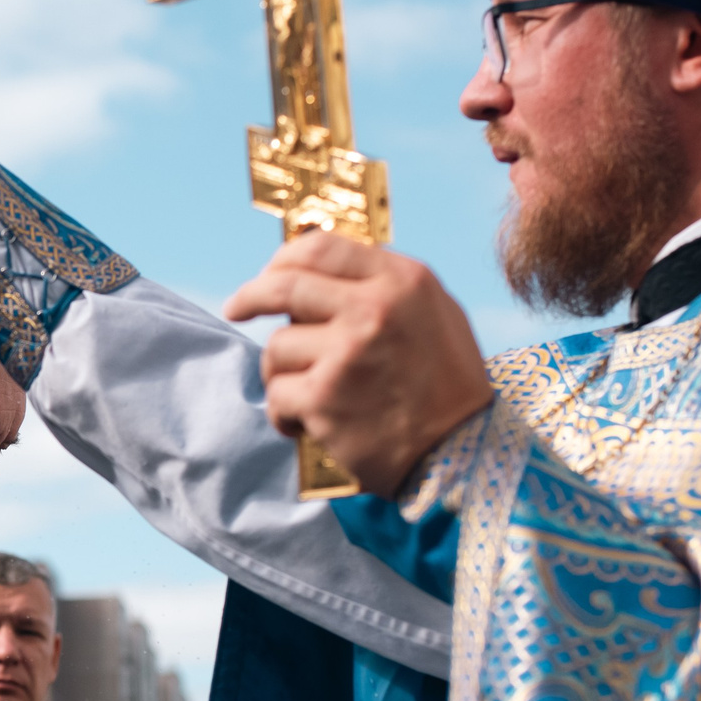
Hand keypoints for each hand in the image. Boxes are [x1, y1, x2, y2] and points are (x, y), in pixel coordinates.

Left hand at [222, 232, 493, 498]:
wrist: (463, 453)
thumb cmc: (449, 386)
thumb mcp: (434, 314)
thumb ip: (385, 286)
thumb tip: (324, 269)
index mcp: (402, 281)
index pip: (322, 247)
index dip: (284, 258)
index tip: (268, 274)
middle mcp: (374, 309)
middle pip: (284, 286)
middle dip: (250, 297)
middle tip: (236, 309)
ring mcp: (346, 353)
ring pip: (277, 348)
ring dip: (282, 374)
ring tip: (311, 395)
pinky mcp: (324, 398)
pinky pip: (277, 396)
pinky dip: (285, 415)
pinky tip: (308, 425)